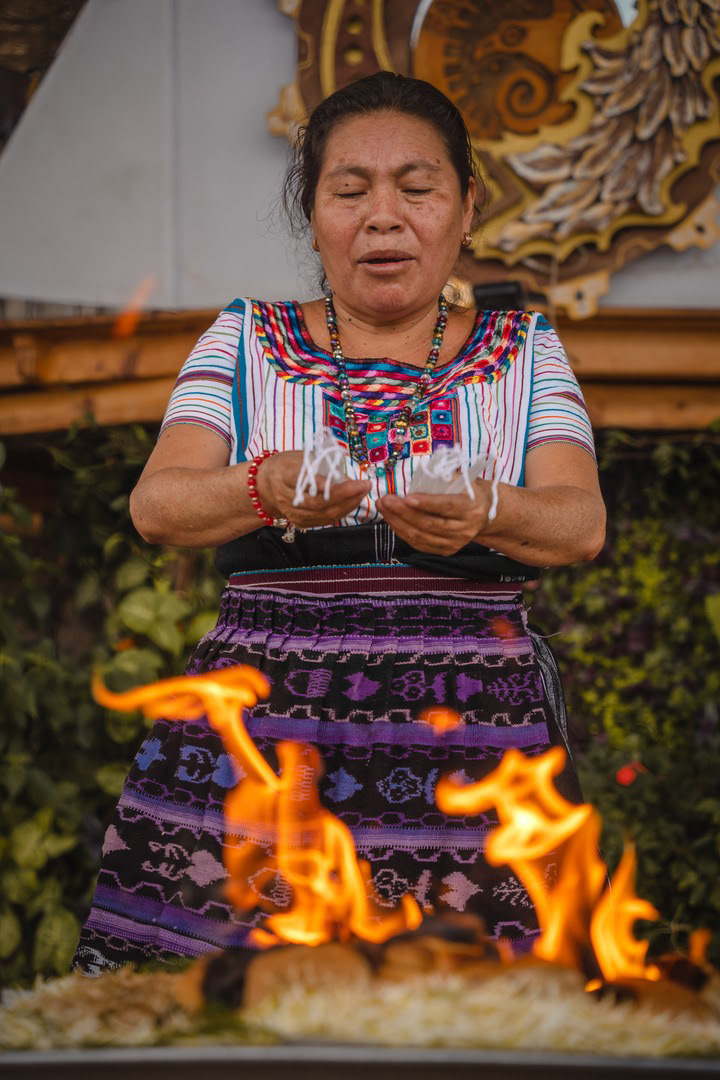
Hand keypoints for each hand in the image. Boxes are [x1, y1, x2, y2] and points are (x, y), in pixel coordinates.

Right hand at [256, 451, 370, 527]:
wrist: (265, 486)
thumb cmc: (285, 466)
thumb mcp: (298, 456)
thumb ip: (319, 464)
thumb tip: (346, 475)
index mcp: (282, 475)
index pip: (304, 480)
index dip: (324, 482)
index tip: (344, 478)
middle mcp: (285, 497)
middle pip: (318, 501)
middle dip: (346, 494)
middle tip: (364, 485)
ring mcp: (292, 513)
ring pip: (324, 514)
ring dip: (347, 504)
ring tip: (362, 493)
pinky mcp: (299, 522)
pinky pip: (324, 520)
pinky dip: (341, 512)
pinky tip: (352, 502)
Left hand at [376, 481, 492, 554]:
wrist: (484, 514)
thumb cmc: (468, 492)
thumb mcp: (463, 479)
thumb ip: (443, 478)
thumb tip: (419, 473)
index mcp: (470, 508)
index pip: (446, 507)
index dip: (426, 503)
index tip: (407, 498)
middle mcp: (464, 529)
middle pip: (429, 524)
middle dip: (403, 512)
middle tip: (386, 499)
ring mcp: (455, 543)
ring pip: (420, 536)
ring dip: (397, 522)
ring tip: (383, 507)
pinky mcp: (446, 550)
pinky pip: (418, 544)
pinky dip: (402, 531)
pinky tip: (391, 519)